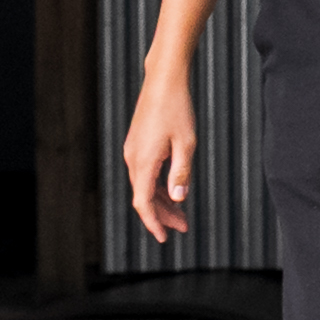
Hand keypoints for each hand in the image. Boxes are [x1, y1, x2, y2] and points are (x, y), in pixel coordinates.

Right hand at [121, 72, 196, 243]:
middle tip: (183, 227)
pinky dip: (157, 186)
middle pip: (144, 197)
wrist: (163, 81)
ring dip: (161, 201)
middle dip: (162, 215)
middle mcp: (133, 159)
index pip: (143, 203)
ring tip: (181, 213)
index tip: (165, 237)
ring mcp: (133, 151)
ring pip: (144, 185)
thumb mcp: (186, 143)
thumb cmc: (178, 109)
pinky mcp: (137, 144)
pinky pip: (144, 173)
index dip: (154, 223)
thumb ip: (181, 173)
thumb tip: (178, 199)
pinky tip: (172, 190)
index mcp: (143, 162)